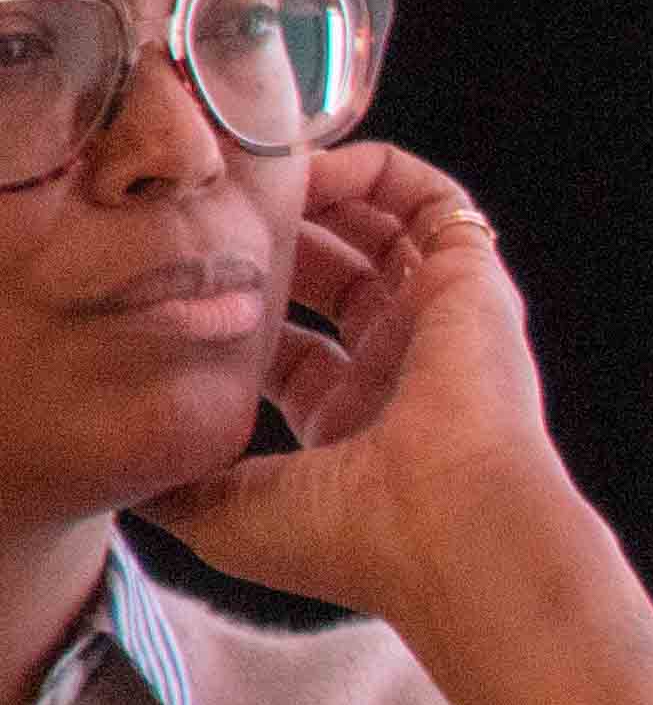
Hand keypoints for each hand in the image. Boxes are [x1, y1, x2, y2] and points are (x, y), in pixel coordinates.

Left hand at [131, 143, 575, 629]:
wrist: (450, 532)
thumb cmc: (351, 539)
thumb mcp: (228, 516)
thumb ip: (176, 478)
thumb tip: (129, 464)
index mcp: (351, 422)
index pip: (292, 344)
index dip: (240, 305)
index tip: (188, 279)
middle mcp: (401, 368)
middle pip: (335, 278)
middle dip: (277, 242)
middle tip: (222, 217)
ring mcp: (441, 323)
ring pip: (383, 230)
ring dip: (325, 194)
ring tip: (263, 174)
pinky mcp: (472, 283)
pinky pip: (434, 202)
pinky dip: (380, 171)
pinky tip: (318, 164)